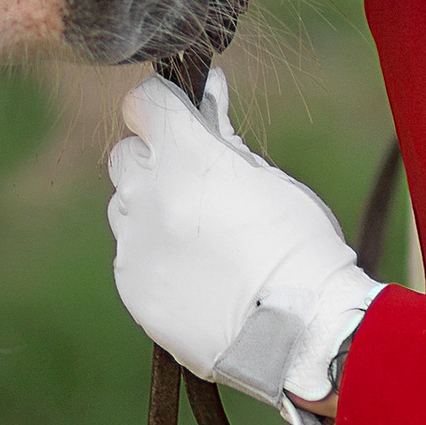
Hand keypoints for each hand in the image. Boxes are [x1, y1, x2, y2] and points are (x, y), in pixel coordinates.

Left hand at [108, 72, 381, 424]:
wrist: (298, 332)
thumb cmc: (300, 248)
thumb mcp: (269, 180)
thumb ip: (224, 136)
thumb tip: (208, 92)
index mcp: (188, 159)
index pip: (144, 102)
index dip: (163, 106)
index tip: (181, 119)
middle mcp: (150, 196)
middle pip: (127, 154)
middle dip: (155, 159)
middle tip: (195, 183)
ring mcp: (136, 244)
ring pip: (125, 206)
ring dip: (151, 208)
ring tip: (200, 237)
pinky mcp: (132, 287)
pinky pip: (130, 254)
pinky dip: (154, 254)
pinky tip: (196, 273)